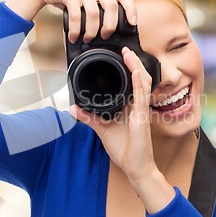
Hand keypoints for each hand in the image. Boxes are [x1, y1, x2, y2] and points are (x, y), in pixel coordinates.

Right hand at [5, 0, 136, 42]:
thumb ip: (97, 6)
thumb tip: (109, 30)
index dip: (131, 9)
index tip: (133, 24)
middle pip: (112, 6)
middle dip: (110, 26)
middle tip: (105, 36)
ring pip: (94, 13)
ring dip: (91, 31)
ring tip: (87, 39)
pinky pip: (76, 16)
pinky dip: (75, 30)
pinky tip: (74, 37)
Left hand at [70, 47, 175, 211]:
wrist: (136, 167)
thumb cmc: (125, 150)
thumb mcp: (102, 129)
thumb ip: (89, 117)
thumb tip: (73, 108)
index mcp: (130, 107)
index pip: (132, 83)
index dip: (130, 68)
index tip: (122, 56)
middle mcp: (137, 106)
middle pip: (139, 78)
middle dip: (134, 62)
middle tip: (126, 49)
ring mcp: (141, 110)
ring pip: (142, 83)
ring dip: (136, 67)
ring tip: (129, 54)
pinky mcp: (142, 118)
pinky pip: (141, 97)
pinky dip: (139, 83)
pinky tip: (136, 72)